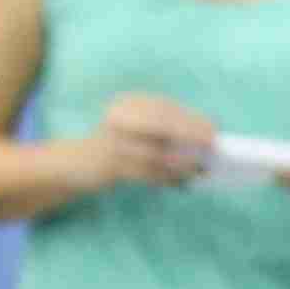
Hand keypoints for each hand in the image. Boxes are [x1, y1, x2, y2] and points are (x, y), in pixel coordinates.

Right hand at [85, 92, 212, 191]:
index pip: (163, 108)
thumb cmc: (117, 146)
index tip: (212, 128)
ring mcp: (112, 142)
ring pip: (156, 153)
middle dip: (190, 135)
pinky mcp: (110, 167)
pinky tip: (183, 183)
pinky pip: (147, 174)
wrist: (77, 163)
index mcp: (126, 104)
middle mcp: (118, 119)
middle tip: (211, 146)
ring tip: (201, 170)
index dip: (190, 119)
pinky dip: (168, 179)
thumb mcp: (137, 128)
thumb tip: (204, 136)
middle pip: (160, 125)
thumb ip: (166, 130)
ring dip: (183, 163)